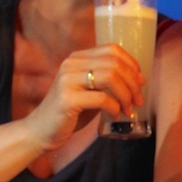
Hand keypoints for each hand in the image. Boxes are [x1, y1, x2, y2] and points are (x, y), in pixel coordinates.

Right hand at [24, 44, 143, 151]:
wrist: (41, 131)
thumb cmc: (70, 112)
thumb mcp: (91, 91)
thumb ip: (109, 82)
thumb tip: (138, 79)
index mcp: (78, 58)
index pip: (112, 49)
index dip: (131, 63)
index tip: (141, 81)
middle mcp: (71, 64)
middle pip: (114, 64)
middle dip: (133, 83)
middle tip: (139, 100)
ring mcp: (67, 80)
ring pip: (110, 78)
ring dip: (126, 95)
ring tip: (128, 109)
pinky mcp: (67, 99)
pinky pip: (101, 98)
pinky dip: (115, 107)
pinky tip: (115, 115)